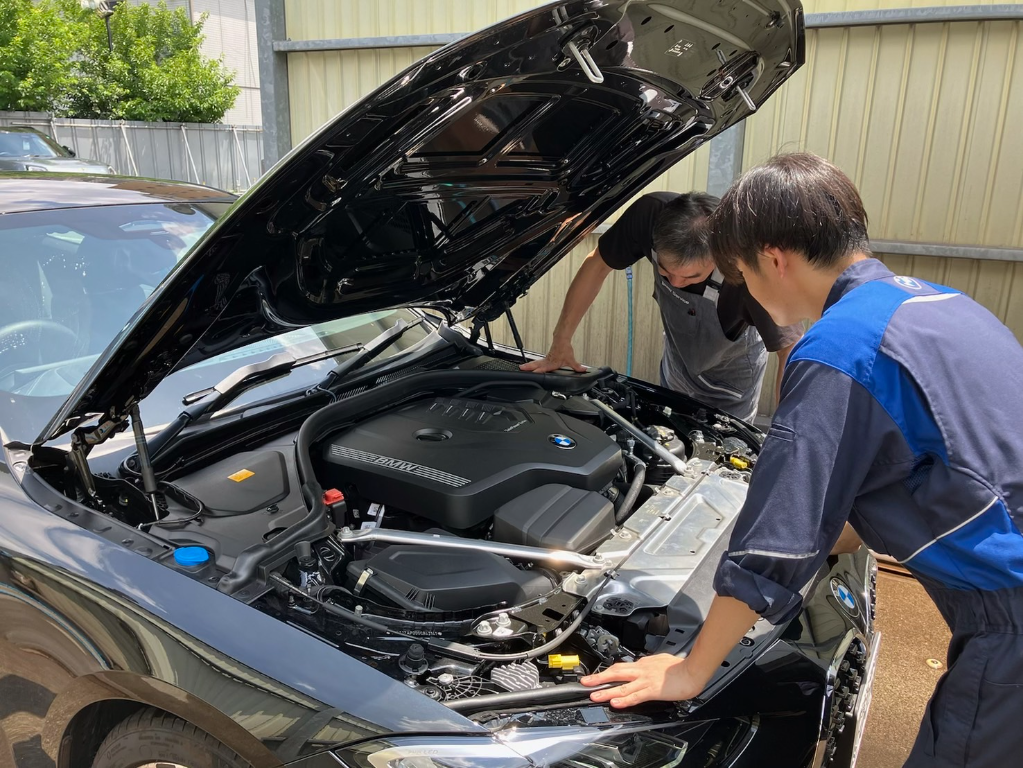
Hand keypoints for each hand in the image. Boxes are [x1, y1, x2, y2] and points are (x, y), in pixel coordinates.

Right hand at [519, 340, 585, 372]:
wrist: (562, 339)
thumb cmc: (564, 348)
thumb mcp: (571, 359)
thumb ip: (577, 366)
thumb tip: (583, 369)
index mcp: (553, 363)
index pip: (544, 368)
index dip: (539, 371)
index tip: (533, 373)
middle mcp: (548, 361)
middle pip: (536, 364)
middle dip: (529, 367)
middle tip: (521, 368)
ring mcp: (546, 359)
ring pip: (536, 363)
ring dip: (529, 365)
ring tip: (522, 367)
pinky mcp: (546, 357)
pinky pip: (538, 361)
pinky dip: (533, 364)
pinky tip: (531, 366)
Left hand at [581, 654, 707, 707]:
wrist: (692, 670)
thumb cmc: (680, 666)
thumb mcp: (661, 660)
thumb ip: (650, 663)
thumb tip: (643, 663)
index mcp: (644, 664)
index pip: (622, 667)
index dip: (609, 672)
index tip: (599, 676)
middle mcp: (642, 670)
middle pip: (616, 672)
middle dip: (599, 678)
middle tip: (586, 682)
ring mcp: (646, 680)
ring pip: (622, 686)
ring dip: (606, 691)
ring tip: (594, 696)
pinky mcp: (652, 690)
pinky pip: (635, 696)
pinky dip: (624, 699)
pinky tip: (615, 702)